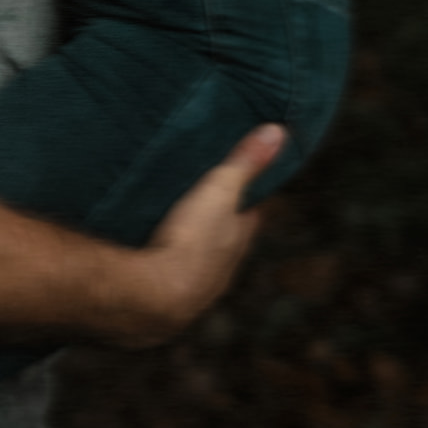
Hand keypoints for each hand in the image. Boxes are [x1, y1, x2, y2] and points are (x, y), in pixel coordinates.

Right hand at [106, 123, 285, 350]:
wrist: (154, 296)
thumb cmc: (192, 240)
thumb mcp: (219, 191)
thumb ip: (244, 163)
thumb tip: (278, 131)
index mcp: (238, 239)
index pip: (251, 213)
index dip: (249, 194)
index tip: (244, 175)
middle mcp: (222, 266)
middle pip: (225, 237)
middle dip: (218, 219)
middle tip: (204, 192)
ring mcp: (196, 285)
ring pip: (198, 256)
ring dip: (190, 240)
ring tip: (174, 217)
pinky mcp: (166, 296)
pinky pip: (168, 269)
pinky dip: (164, 257)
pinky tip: (149, 249)